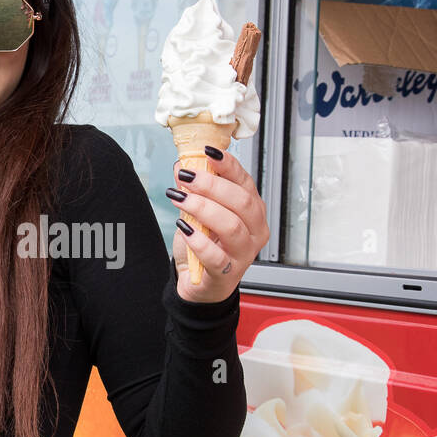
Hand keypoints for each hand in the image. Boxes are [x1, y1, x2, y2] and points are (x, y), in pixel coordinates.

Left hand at [168, 148, 269, 303]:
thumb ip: (194, 190)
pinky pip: (215, 255)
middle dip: (212, 185)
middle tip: (187, 176)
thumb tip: (182, 166)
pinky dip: (198, 240)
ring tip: (180, 199)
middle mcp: (255, 230)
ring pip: (231, 225)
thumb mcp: (199, 213)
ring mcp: (244, 253)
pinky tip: (183, 227)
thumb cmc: (206, 246)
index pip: (245, 182)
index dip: (228, 165)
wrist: (201, 285)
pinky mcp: (227, 273)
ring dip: (203, 208)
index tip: (208, 151)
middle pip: (241, 202)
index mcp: (253, 210)